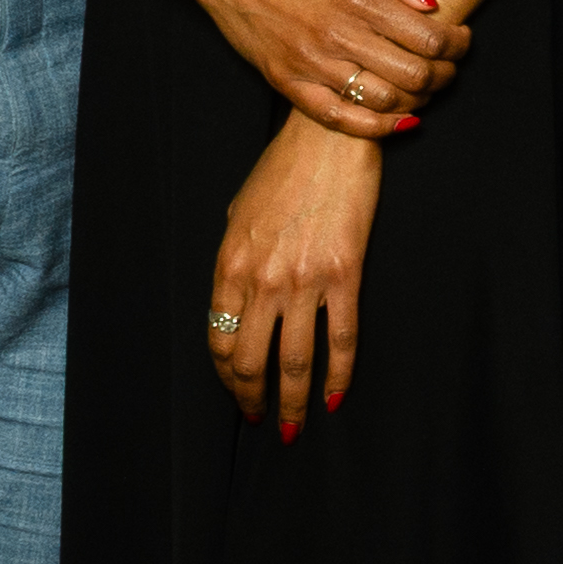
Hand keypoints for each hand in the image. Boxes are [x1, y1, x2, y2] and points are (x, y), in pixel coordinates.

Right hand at [183, 0, 468, 131]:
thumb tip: (430, 1)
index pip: (427, 37)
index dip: (457, 44)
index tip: (462, 40)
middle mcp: (336, 35)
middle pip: (414, 75)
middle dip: (445, 75)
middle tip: (449, 67)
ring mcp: (311, 64)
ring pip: (384, 100)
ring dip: (417, 100)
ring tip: (424, 87)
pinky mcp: (288, 84)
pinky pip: (341, 119)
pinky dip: (377, 127)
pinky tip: (398, 120)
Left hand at [209, 116, 382, 433]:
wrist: (328, 137)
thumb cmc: (282, 170)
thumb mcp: (239, 213)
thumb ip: (235, 261)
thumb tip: (237, 298)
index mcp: (229, 265)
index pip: (218, 341)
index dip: (225, 378)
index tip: (236, 394)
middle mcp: (261, 280)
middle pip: (250, 361)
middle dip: (253, 399)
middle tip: (261, 419)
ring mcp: (303, 280)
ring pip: (294, 361)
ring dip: (292, 403)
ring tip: (293, 426)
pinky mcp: (343, 275)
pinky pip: (340, 338)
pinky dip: (338, 375)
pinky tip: (333, 397)